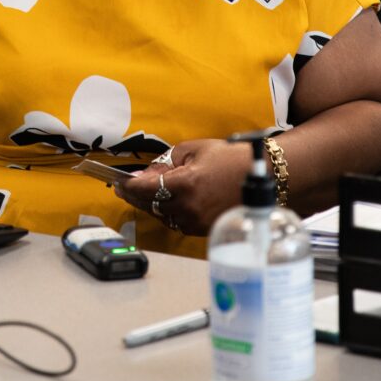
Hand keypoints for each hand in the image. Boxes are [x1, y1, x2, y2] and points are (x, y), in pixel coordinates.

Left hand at [116, 139, 252, 235]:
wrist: (264, 177)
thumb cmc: (231, 159)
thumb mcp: (194, 150)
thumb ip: (166, 163)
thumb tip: (148, 174)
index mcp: (185, 185)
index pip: (144, 189)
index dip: (127, 186)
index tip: (117, 182)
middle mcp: (188, 208)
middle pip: (149, 205)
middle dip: (135, 195)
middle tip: (123, 188)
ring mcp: (197, 222)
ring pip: (162, 215)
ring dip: (150, 204)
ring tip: (142, 193)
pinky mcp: (204, 230)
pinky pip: (178, 222)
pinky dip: (168, 211)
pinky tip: (164, 202)